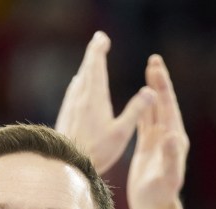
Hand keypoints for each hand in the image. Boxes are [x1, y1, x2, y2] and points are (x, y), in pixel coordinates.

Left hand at [55, 31, 154, 174]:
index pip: (96, 66)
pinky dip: (79, 82)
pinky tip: (77, 85)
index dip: (99, 49)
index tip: (103, 38)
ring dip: (86, 67)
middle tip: (99, 40)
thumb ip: (135, 111)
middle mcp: (80, 98)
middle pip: (86, 69)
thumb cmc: (96, 152)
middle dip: (93, 52)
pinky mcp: (65, 116)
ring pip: (79, 80)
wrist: (65, 164)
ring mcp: (70, 106)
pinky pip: (73, 92)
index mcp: (95, 98)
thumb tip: (151, 91)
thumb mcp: (121, 133)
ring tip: (91, 61)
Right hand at [127, 55, 188, 208]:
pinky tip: (139, 98)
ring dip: (152, 90)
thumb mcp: (166, 178)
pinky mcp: (149, 147)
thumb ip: (171, 157)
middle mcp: (169, 136)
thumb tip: (171, 135)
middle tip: (154, 60)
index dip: (162, 87)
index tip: (156, 68)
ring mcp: (159, 141)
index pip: (167, 107)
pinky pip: (145, 122)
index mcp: (174, 139)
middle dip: (159, 81)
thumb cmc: (159, 197)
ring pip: (154, 109)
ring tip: (148, 70)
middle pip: (163, 103)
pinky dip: (142, 108)